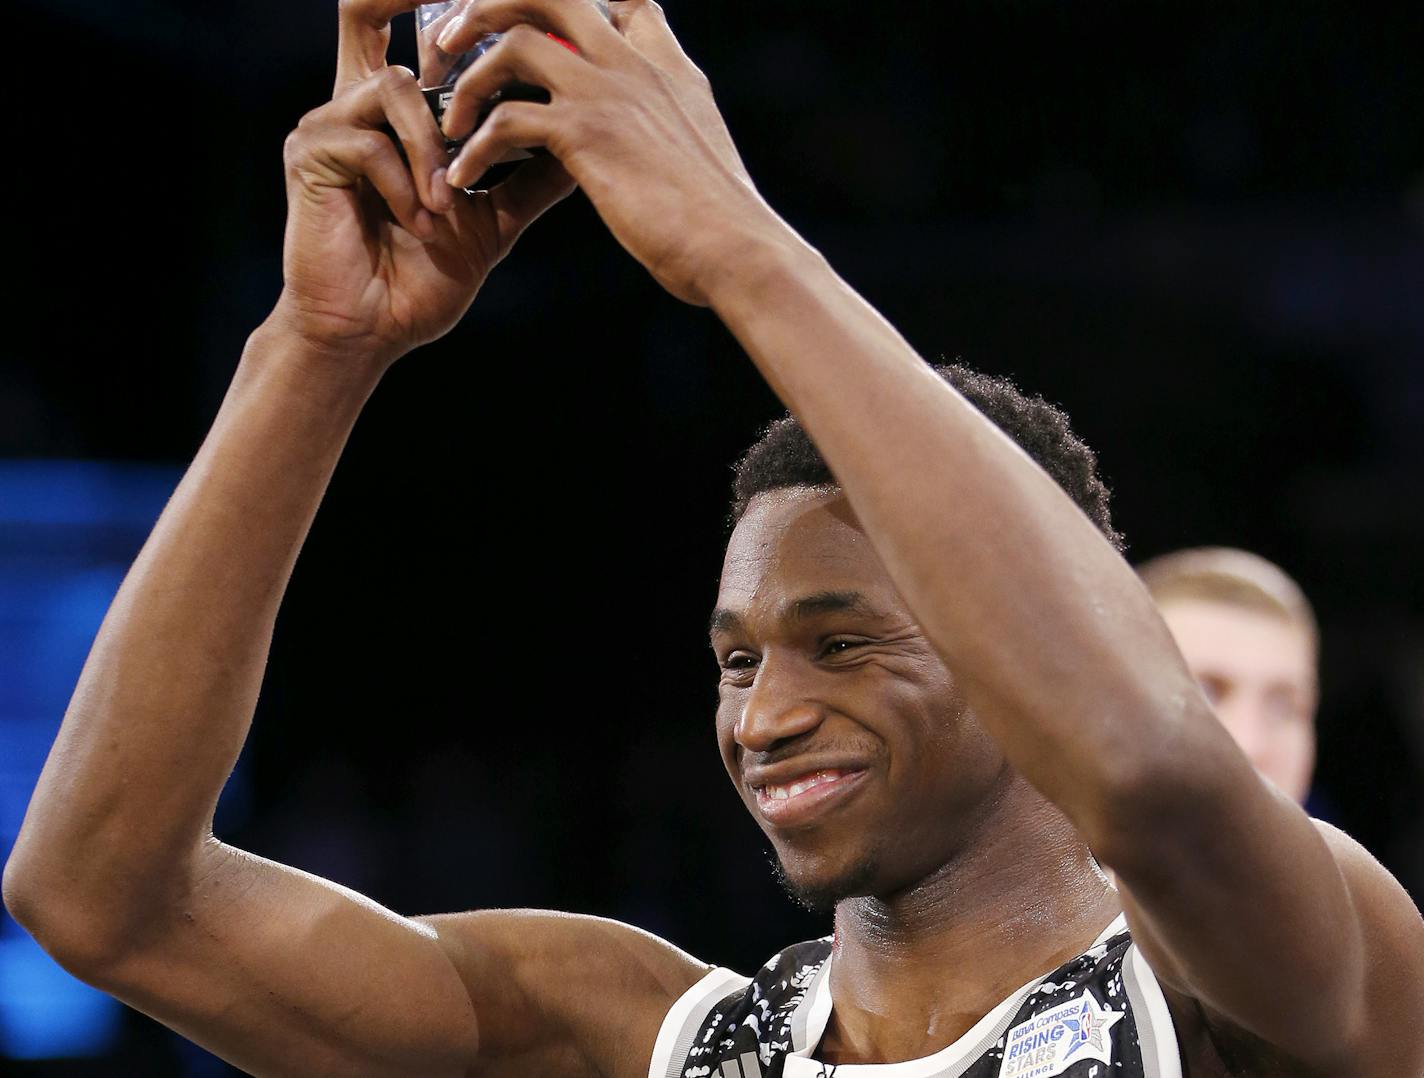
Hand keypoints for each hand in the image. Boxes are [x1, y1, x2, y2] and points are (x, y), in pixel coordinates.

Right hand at [271, 0, 576, 369]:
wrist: (373, 331)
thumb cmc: (422, 278)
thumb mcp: (493, 220)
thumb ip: (530, 177)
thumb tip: (585, 140)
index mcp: (395, 113)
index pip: (409, 28)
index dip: (440, 4)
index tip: (504, 13)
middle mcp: (355, 102)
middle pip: (363, 8)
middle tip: (470, 19)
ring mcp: (329, 123)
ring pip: (396, 88)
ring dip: (434, 147)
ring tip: (447, 205)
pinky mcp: (311, 153)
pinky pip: (371, 144)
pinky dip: (407, 185)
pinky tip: (419, 224)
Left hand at [438, 0, 779, 305]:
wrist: (734, 247)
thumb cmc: (719, 218)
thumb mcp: (700, 145)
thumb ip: (671, 116)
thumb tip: (658, 125)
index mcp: (663, 64)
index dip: (571, 4)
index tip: (527, 27)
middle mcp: (633, 62)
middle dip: (486, 7)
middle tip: (451, 44)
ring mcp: (607, 91)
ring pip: (513, 44)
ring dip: (468, 80)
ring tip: (450, 121)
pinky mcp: (585, 133)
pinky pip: (505, 121)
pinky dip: (473, 150)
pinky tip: (462, 178)